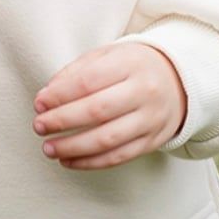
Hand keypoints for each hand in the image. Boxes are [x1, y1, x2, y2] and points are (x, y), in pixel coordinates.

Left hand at [32, 43, 187, 169]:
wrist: (179, 81)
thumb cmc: (132, 66)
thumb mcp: (108, 55)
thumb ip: (76, 71)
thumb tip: (46, 97)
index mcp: (130, 63)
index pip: (88, 81)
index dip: (60, 95)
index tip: (39, 103)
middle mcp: (144, 91)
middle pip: (97, 111)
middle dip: (62, 121)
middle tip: (38, 126)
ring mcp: (150, 119)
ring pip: (107, 139)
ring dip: (72, 147)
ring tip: (48, 148)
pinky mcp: (152, 141)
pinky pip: (118, 157)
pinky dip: (90, 162)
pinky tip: (68, 160)